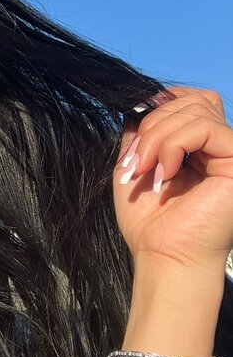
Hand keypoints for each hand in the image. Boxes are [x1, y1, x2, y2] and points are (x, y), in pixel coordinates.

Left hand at [113, 85, 232, 274]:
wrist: (164, 255)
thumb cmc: (150, 221)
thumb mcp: (134, 165)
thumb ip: (140, 133)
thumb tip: (138, 102)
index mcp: (199, 147)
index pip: (188, 100)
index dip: (160, 107)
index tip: (137, 140)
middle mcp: (219, 148)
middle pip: (192, 101)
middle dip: (154, 124)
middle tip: (137, 161)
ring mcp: (230, 153)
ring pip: (196, 111)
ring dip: (159, 137)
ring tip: (147, 169)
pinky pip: (206, 127)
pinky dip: (175, 144)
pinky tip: (165, 172)